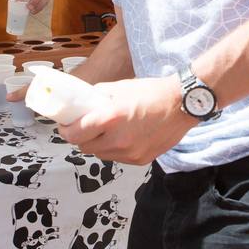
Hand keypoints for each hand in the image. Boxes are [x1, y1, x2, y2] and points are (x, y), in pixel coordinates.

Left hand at [59, 75, 196, 164]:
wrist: (182, 104)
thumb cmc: (152, 92)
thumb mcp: (119, 88)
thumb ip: (97, 97)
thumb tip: (82, 103)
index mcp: (110, 118)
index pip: (74, 134)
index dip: (66, 130)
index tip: (66, 125)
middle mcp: (118, 139)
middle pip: (84, 147)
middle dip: (82, 137)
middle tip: (86, 126)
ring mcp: (130, 153)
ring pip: (100, 154)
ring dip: (99, 144)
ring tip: (108, 131)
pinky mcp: (140, 160)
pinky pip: (118, 158)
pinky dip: (115, 149)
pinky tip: (125, 136)